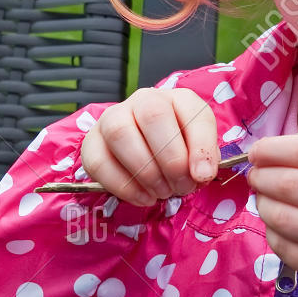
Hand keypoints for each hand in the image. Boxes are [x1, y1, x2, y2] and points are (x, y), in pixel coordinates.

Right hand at [80, 86, 219, 207]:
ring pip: (120, 134)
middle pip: (152, 116)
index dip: (200, 146)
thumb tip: (201, 174)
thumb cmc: (177, 152)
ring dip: (144, 172)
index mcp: (177, 100)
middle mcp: (143, 100)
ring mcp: (112, 118)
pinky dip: (122, 186)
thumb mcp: (199, 152)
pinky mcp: (92, 143)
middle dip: (170, 160)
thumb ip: (205, 160)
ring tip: (161, 192)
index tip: (203, 175)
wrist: (144, 152)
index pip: (192, 113)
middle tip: (180, 187)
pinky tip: (142, 197)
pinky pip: (98, 161)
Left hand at [245, 134, 297, 296]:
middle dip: (262, 176)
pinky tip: (277, 224)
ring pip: (281, 217)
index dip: (273, 148)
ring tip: (265, 199)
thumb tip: (269, 155)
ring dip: (263, 204)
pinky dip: (272, 232)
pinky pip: (284, 247)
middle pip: (289, 184)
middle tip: (256, 175)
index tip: (258, 150)